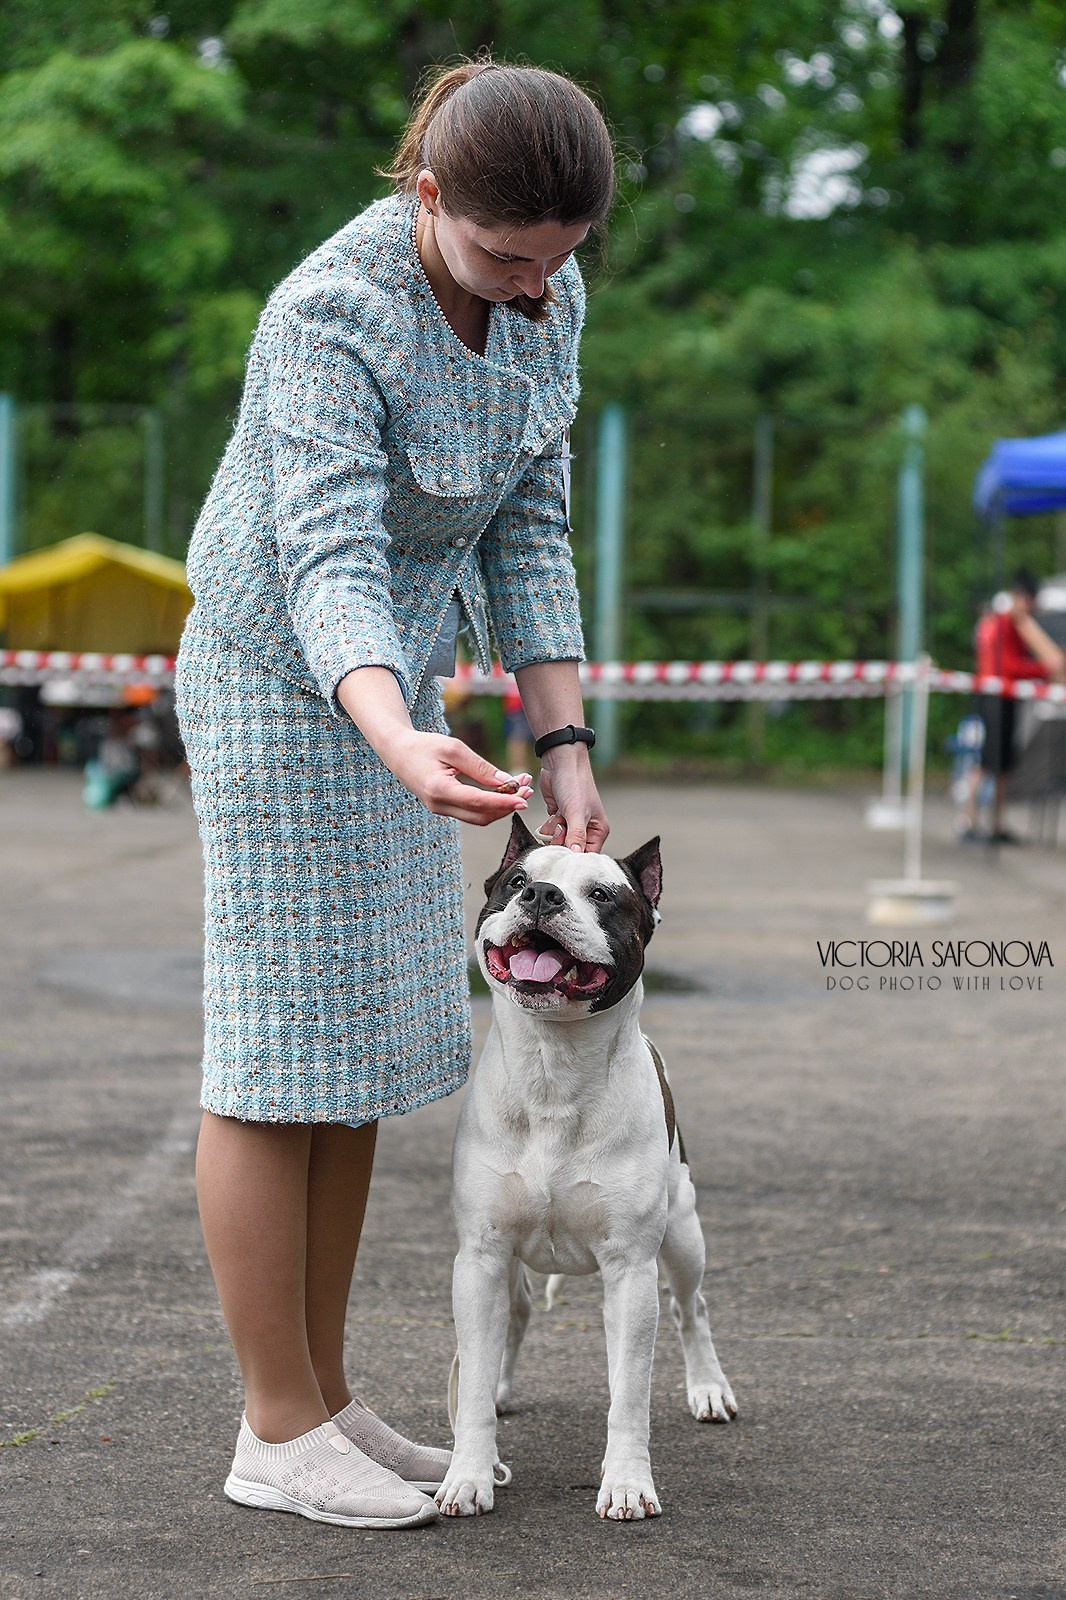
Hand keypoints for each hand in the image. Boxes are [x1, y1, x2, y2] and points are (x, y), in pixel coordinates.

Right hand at [384, 728, 533, 825]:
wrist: (397, 751)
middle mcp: (439, 805)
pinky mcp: (444, 807)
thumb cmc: (423, 745)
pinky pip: (471, 812)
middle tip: (527, 788)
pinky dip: (489, 804)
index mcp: (439, 790)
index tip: (523, 799)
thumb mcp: (453, 748)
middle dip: (507, 805)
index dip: (504, 802)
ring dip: (501, 806)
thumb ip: (480, 767)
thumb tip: (505, 781)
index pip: (479, 801)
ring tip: (520, 788)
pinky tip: (503, 791)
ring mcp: (440, 809)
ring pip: (478, 817)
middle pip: (481, 815)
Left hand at [537, 749, 608, 851]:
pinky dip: (548, 826)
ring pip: (558, 842)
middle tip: (562, 826)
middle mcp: (585, 829)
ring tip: (559, 816)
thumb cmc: (575, 785)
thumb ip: (576, 837)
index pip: (588, 855)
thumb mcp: (577, 813)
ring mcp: (570, 824)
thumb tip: (575, 857)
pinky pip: (549, 833)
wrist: (560, 764)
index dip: (575, 856)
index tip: (565, 850)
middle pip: (570, 850)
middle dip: (562, 840)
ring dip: (554, 832)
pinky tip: (553, 814)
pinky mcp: (558, 818)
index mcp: (598, 830)